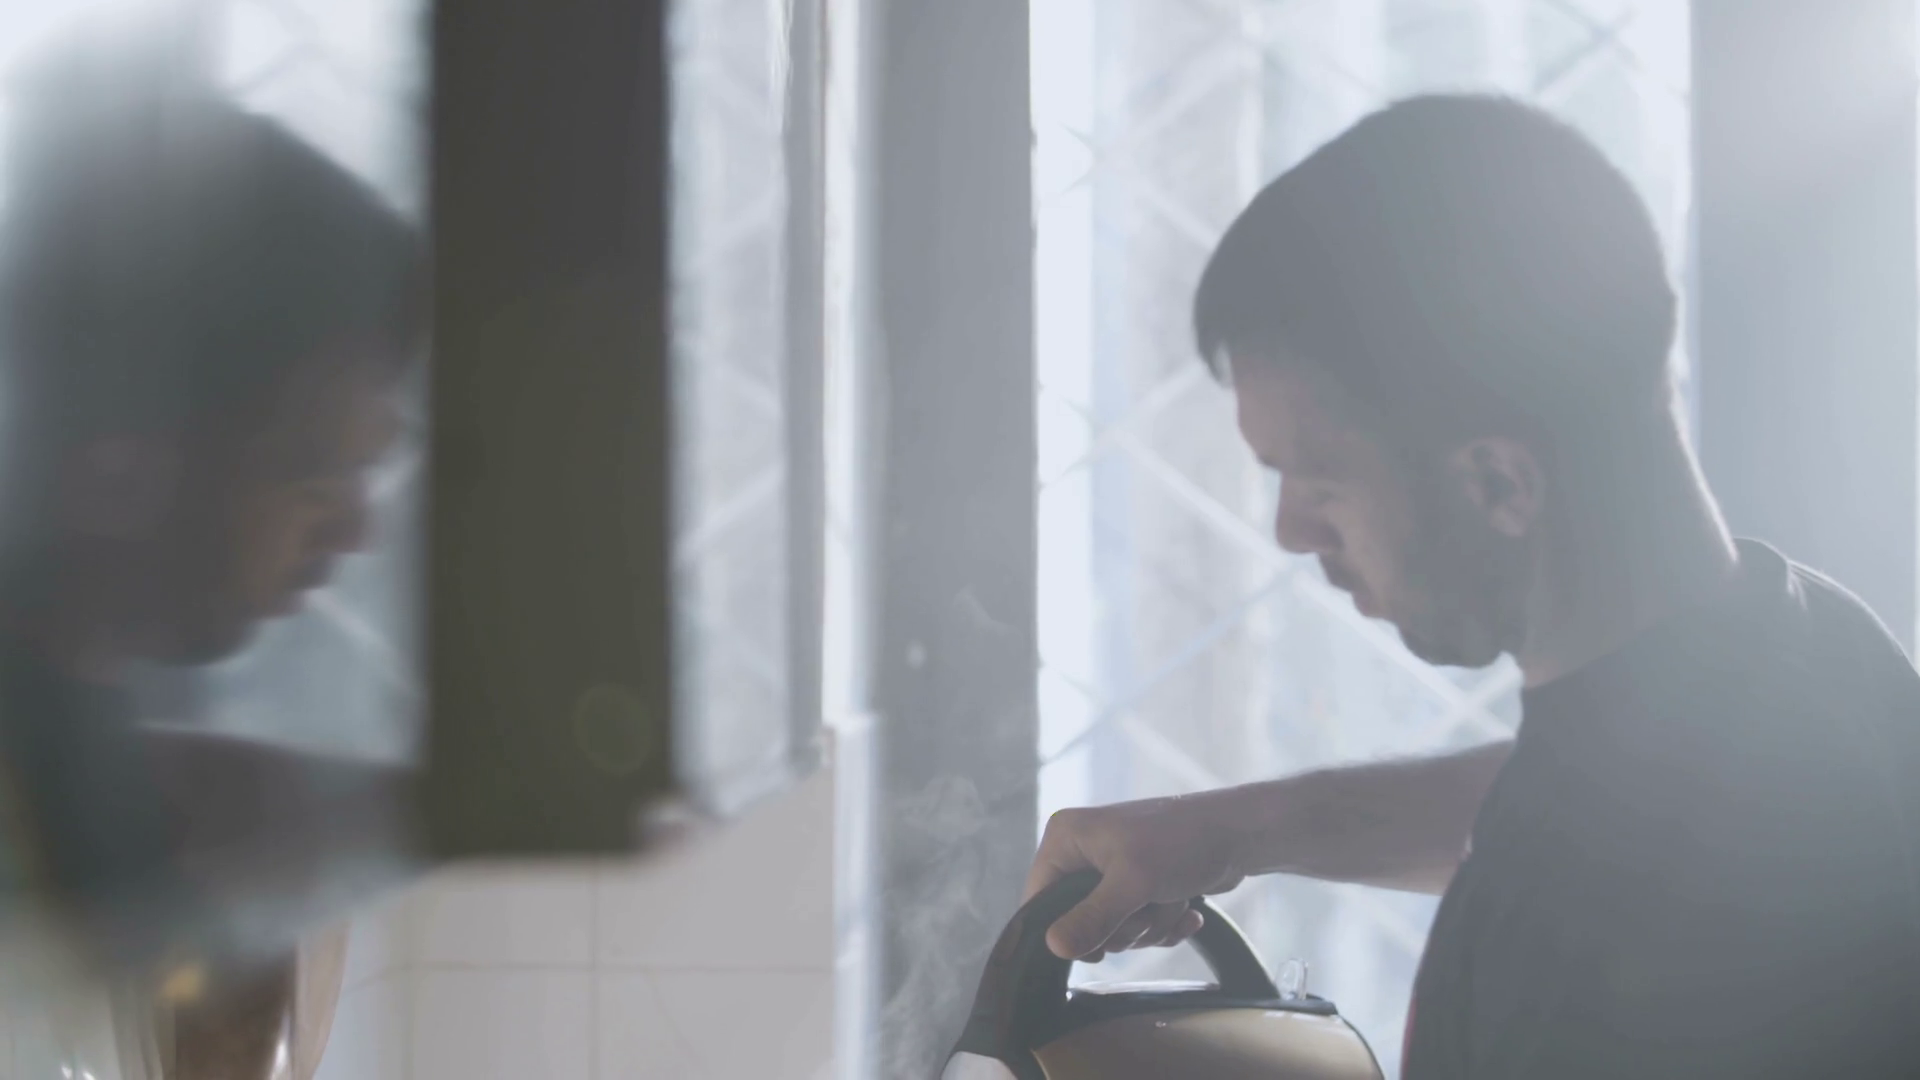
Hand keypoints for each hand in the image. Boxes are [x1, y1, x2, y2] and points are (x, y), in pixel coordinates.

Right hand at [1024, 793, 1249, 960]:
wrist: (1241, 834)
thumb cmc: (1183, 843)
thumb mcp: (1134, 883)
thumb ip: (1092, 919)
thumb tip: (1053, 948)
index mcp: (1066, 839)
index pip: (1039, 900)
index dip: (1065, 930)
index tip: (1100, 943)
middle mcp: (1083, 852)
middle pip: (1079, 921)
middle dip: (1123, 927)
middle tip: (1147, 908)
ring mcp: (1112, 870)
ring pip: (1114, 929)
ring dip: (1149, 925)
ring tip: (1172, 898)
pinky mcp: (1139, 885)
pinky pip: (1138, 925)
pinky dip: (1164, 924)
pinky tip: (1188, 911)